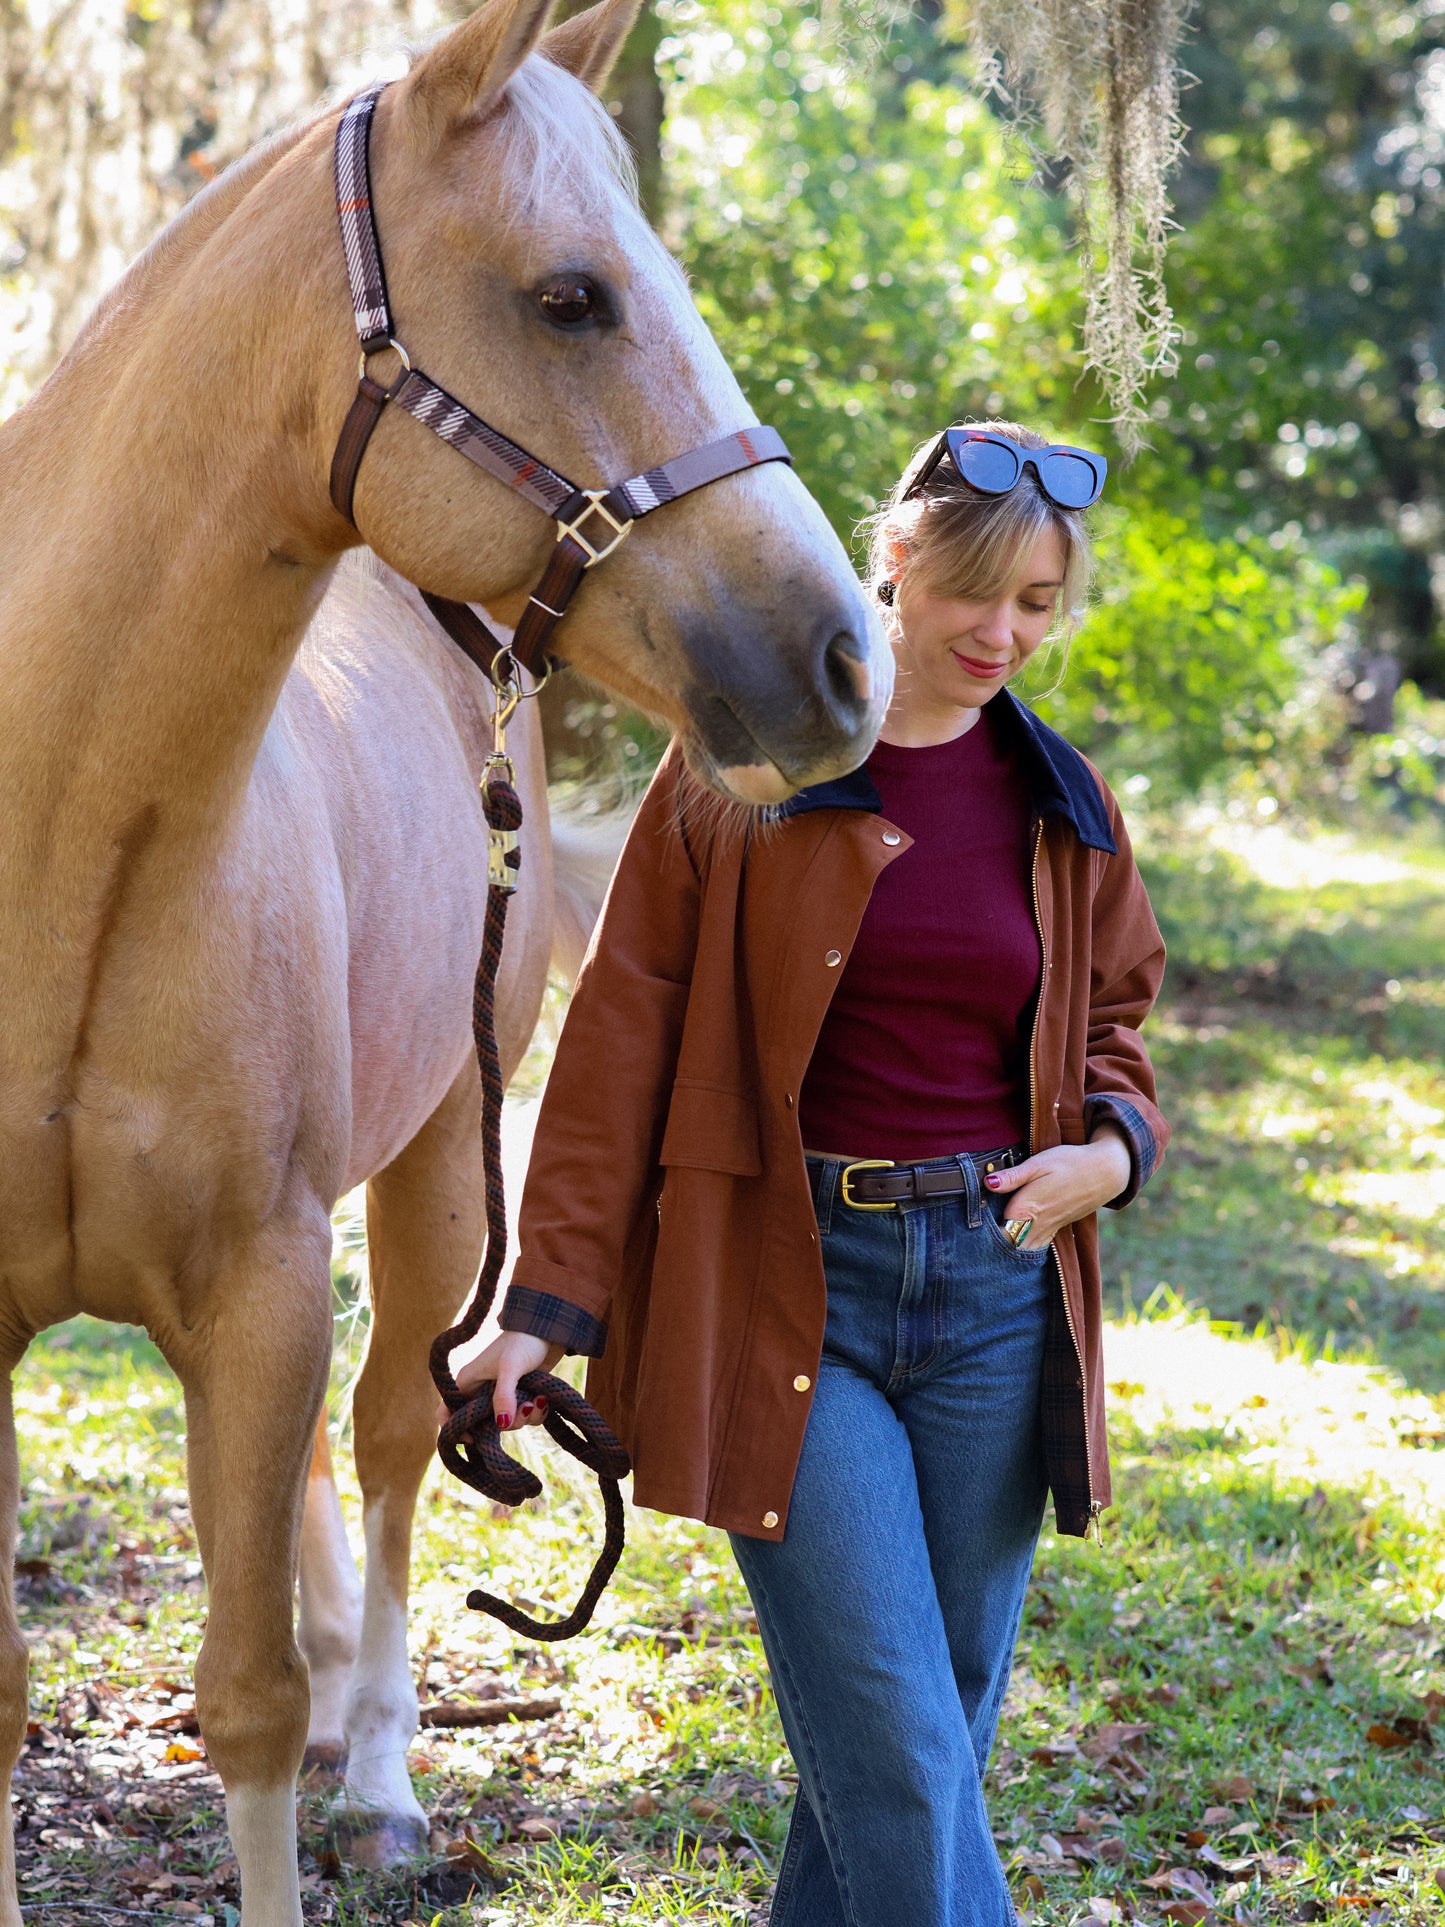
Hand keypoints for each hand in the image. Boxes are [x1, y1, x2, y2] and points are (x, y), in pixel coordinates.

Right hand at [437, 1331, 563, 1432]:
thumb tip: (501, 1425)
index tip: (473, 1438)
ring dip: (524, 1417)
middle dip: (504, 1424)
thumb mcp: (510, 1366)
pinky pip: (524, 1417)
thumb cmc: (522, 1341)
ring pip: (506, 1423)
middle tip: (522, 1409)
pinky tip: (543, 1399)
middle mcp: (480, 1391)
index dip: (454, 1429)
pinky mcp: (520, 1396)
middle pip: (482, 1424)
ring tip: (536, 1400)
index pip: (446, 1412)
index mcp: (467, 1382)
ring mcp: (501, 1395)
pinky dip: (535, 1413)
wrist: (548, 1330)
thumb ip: (503, 1395)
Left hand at [984, 1125, 1131, 1250]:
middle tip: (974, 1244)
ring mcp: (1047, 1230)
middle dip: (991, 1247)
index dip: (981, 1231)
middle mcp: (1036, 1224)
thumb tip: (988, 1183)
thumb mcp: (1039, 1163)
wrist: (1104, 1173)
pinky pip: (1035, 1247)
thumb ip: (1012, 1177)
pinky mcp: (1055, 1230)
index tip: (968, 1230)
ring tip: (990, 1245)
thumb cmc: (1069, 1163)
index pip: (996, 1231)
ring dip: (1007, 1249)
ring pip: (1021, 1251)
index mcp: (1026, 1208)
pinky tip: (1012, 1243)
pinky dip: (1023, 1249)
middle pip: (1007, 1247)